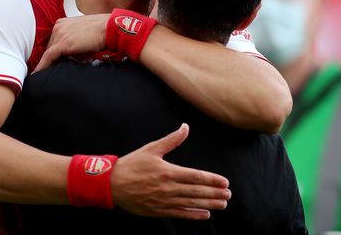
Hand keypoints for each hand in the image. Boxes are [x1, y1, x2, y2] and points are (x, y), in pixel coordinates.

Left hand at [34, 14, 110, 71]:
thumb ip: (74, 40)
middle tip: (49, 71)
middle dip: (51, 59)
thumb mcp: (83, 33)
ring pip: (48, 53)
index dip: (53, 53)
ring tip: (43, 75)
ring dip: (48, 64)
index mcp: (63, 23)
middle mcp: (59, 27)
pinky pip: (48, 57)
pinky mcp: (63, 44)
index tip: (51, 63)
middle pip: (50, 47)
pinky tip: (38, 74)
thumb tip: (71, 55)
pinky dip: (43, 66)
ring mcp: (60, 35)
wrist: (110, 28)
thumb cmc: (101, 31)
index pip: (54, 41)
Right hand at [110, 123, 229, 219]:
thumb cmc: (131, 164)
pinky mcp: (158, 211)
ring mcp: (164, 201)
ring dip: (209, 204)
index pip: (195, 176)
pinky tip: (206, 214)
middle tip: (228, 194)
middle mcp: (168, 187)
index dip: (212, 180)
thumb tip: (185, 127)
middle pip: (196, 191)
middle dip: (214, 193)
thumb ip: (171, 140)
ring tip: (223, 204)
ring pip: (191, 203)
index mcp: (167, 171)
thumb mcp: (151, 149)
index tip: (224, 182)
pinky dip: (194, 215)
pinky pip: (180, 214)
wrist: (112, 184)